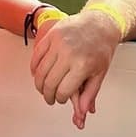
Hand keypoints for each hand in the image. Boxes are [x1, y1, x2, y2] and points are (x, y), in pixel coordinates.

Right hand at [29, 9, 119, 129]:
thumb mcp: (100, 73)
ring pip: (40, 72)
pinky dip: (34, 68)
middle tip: (50, 98)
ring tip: (43, 88)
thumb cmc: (101, 49)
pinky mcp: (50, 36)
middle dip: (48, 95)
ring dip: (39, 84)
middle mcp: (69, 54)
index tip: (61, 99)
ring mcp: (58, 44)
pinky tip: (37, 73)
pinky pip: (36, 56)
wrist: (100, 23)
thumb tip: (83, 113)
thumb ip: (89, 94)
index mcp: (83, 66)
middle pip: (49, 83)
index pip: (63, 91)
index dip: (61, 99)